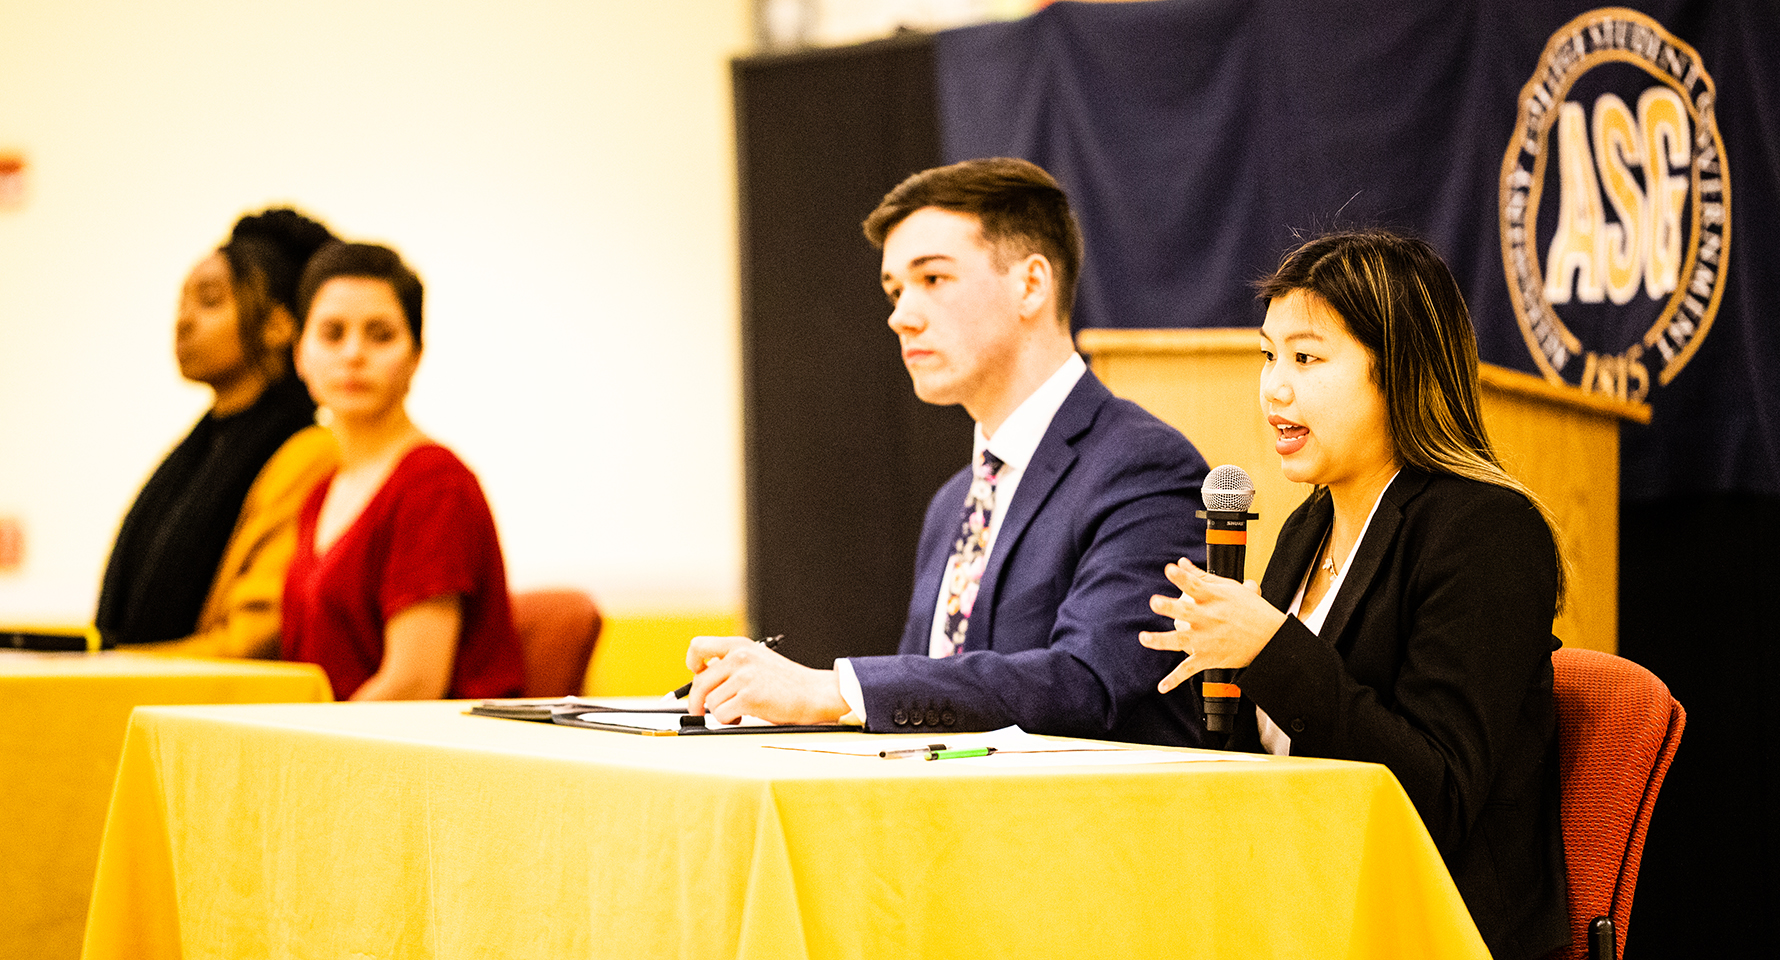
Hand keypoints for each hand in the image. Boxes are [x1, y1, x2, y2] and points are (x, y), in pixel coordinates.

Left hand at [684, 635, 846, 724]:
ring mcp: (744, 676)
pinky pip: (721, 715)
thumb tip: (702, 677)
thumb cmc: (786, 682)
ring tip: (737, 712)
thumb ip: (732, 663)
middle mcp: (740, 657)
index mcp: (740, 645)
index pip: (698, 646)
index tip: (696, 674)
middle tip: (700, 711)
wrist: (814, 693)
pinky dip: (728, 721)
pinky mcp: (749, 697)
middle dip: (697, 702)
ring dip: (720, 712)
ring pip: (710, 702)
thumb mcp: (757, 660)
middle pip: (699, 683)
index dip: (692, 663)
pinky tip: (742, 717)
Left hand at [1139, 558, 1286, 693]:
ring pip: (1180, 640)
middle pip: (1185, 611)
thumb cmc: (1251, 610)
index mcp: (1215, 598)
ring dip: (1160, 640)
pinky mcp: (1209, 658)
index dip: (1182, 577)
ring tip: (1144, 638)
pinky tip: (1161, 686)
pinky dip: (1174, 680)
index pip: (1196, 584)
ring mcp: (1207, 639)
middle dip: (1169, 607)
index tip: (1170, 569)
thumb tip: (1180, 562)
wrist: (1271, 639)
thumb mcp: (1230, 588)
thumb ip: (1201, 576)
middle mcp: (1209, 618)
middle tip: (1154, 602)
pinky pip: (1188, 670)